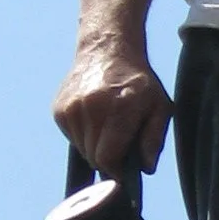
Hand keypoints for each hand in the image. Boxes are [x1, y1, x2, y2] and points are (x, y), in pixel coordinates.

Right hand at [54, 42, 172, 173]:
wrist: (108, 49)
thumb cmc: (139, 82)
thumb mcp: (159, 107)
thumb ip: (153, 138)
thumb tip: (147, 168)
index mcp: (119, 108)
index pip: (107, 158)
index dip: (116, 169)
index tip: (123, 169)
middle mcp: (91, 107)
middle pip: (93, 157)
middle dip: (107, 158)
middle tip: (120, 141)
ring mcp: (72, 107)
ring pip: (81, 150)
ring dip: (95, 146)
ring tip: (108, 125)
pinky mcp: (59, 108)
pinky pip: (72, 137)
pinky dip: (83, 135)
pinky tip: (95, 117)